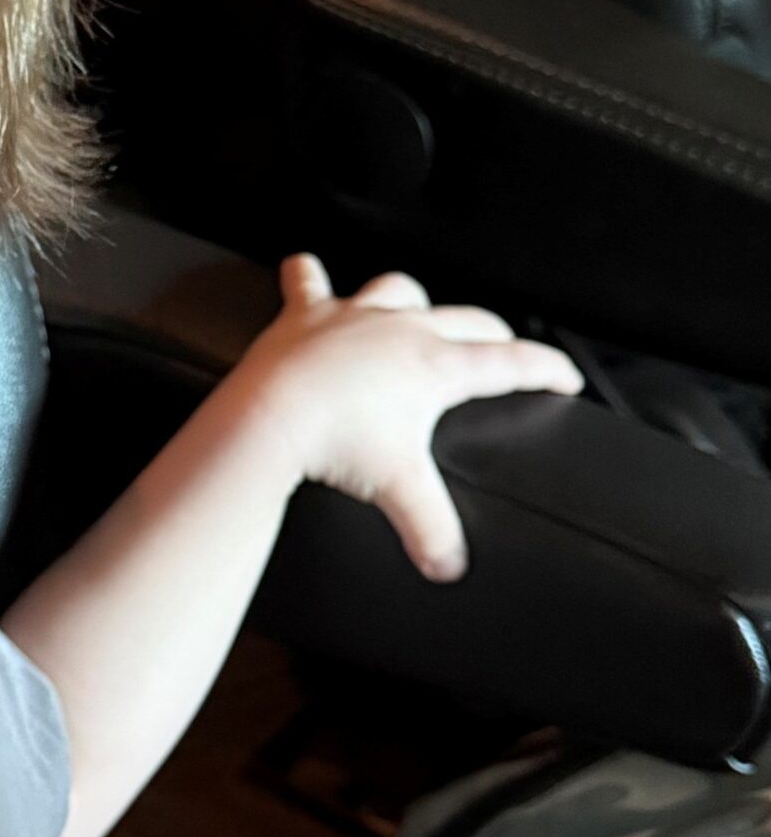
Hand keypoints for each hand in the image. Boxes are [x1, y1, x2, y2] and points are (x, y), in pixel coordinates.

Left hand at [231, 253, 583, 580]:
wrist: (272, 416)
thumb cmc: (335, 444)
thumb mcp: (398, 490)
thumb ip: (431, 529)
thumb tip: (447, 566)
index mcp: (436, 366)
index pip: (510, 363)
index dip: (547, 369)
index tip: (565, 376)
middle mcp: (402, 329)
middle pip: (466, 321)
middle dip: (493, 333)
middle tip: (503, 344)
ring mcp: (354, 316)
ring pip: (399, 291)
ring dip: (412, 300)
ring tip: (416, 309)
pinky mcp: (306, 315)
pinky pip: (308, 280)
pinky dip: (308, 276)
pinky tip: (306, 270)